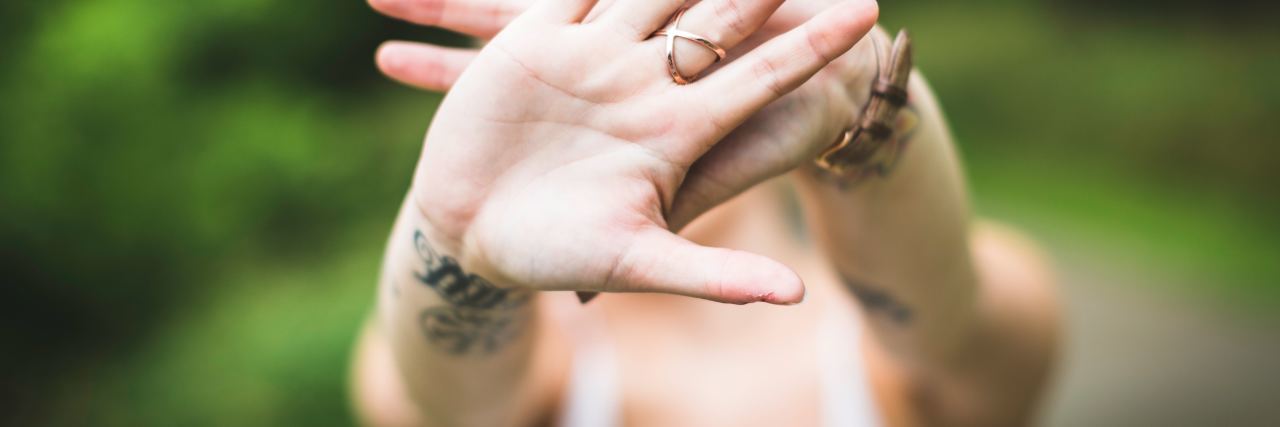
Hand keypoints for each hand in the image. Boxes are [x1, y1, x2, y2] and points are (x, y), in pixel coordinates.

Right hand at [394, 0, 876, 303]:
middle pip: (717, 19)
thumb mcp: (638, 261)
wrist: (468, 228)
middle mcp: (644, 84)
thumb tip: (795, 296)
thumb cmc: (555, 252)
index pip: (761, 76)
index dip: (811, 45)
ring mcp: (593, 54)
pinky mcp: (537, 34)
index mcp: (677, 130)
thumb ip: (715, 274)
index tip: (864, 12)